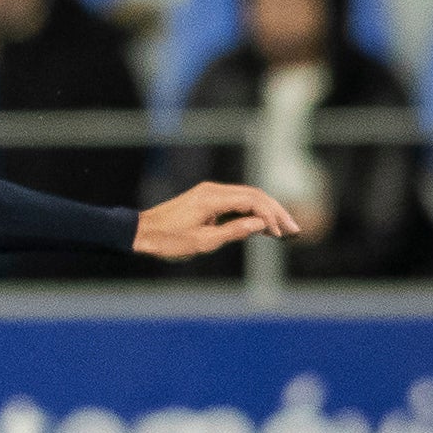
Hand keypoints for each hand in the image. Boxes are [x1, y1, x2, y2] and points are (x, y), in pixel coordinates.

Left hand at [133, 181, 301, 259]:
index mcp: (212, 198)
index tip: (281, 233)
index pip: (252, 200)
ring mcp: (209, 193)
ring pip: (247, 198)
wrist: (139, 233)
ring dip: (266, 212)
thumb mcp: (202, 242)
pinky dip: (251, 213)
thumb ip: (234, 232)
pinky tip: (263, 227)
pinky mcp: (206, 200)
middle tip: (294, 230)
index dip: (271, 216)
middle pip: (254, 195)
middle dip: (276, 212)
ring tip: (284, 230)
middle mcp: (213, 190)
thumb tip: (260, 224)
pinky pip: (236, 203)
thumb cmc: (166, 241)